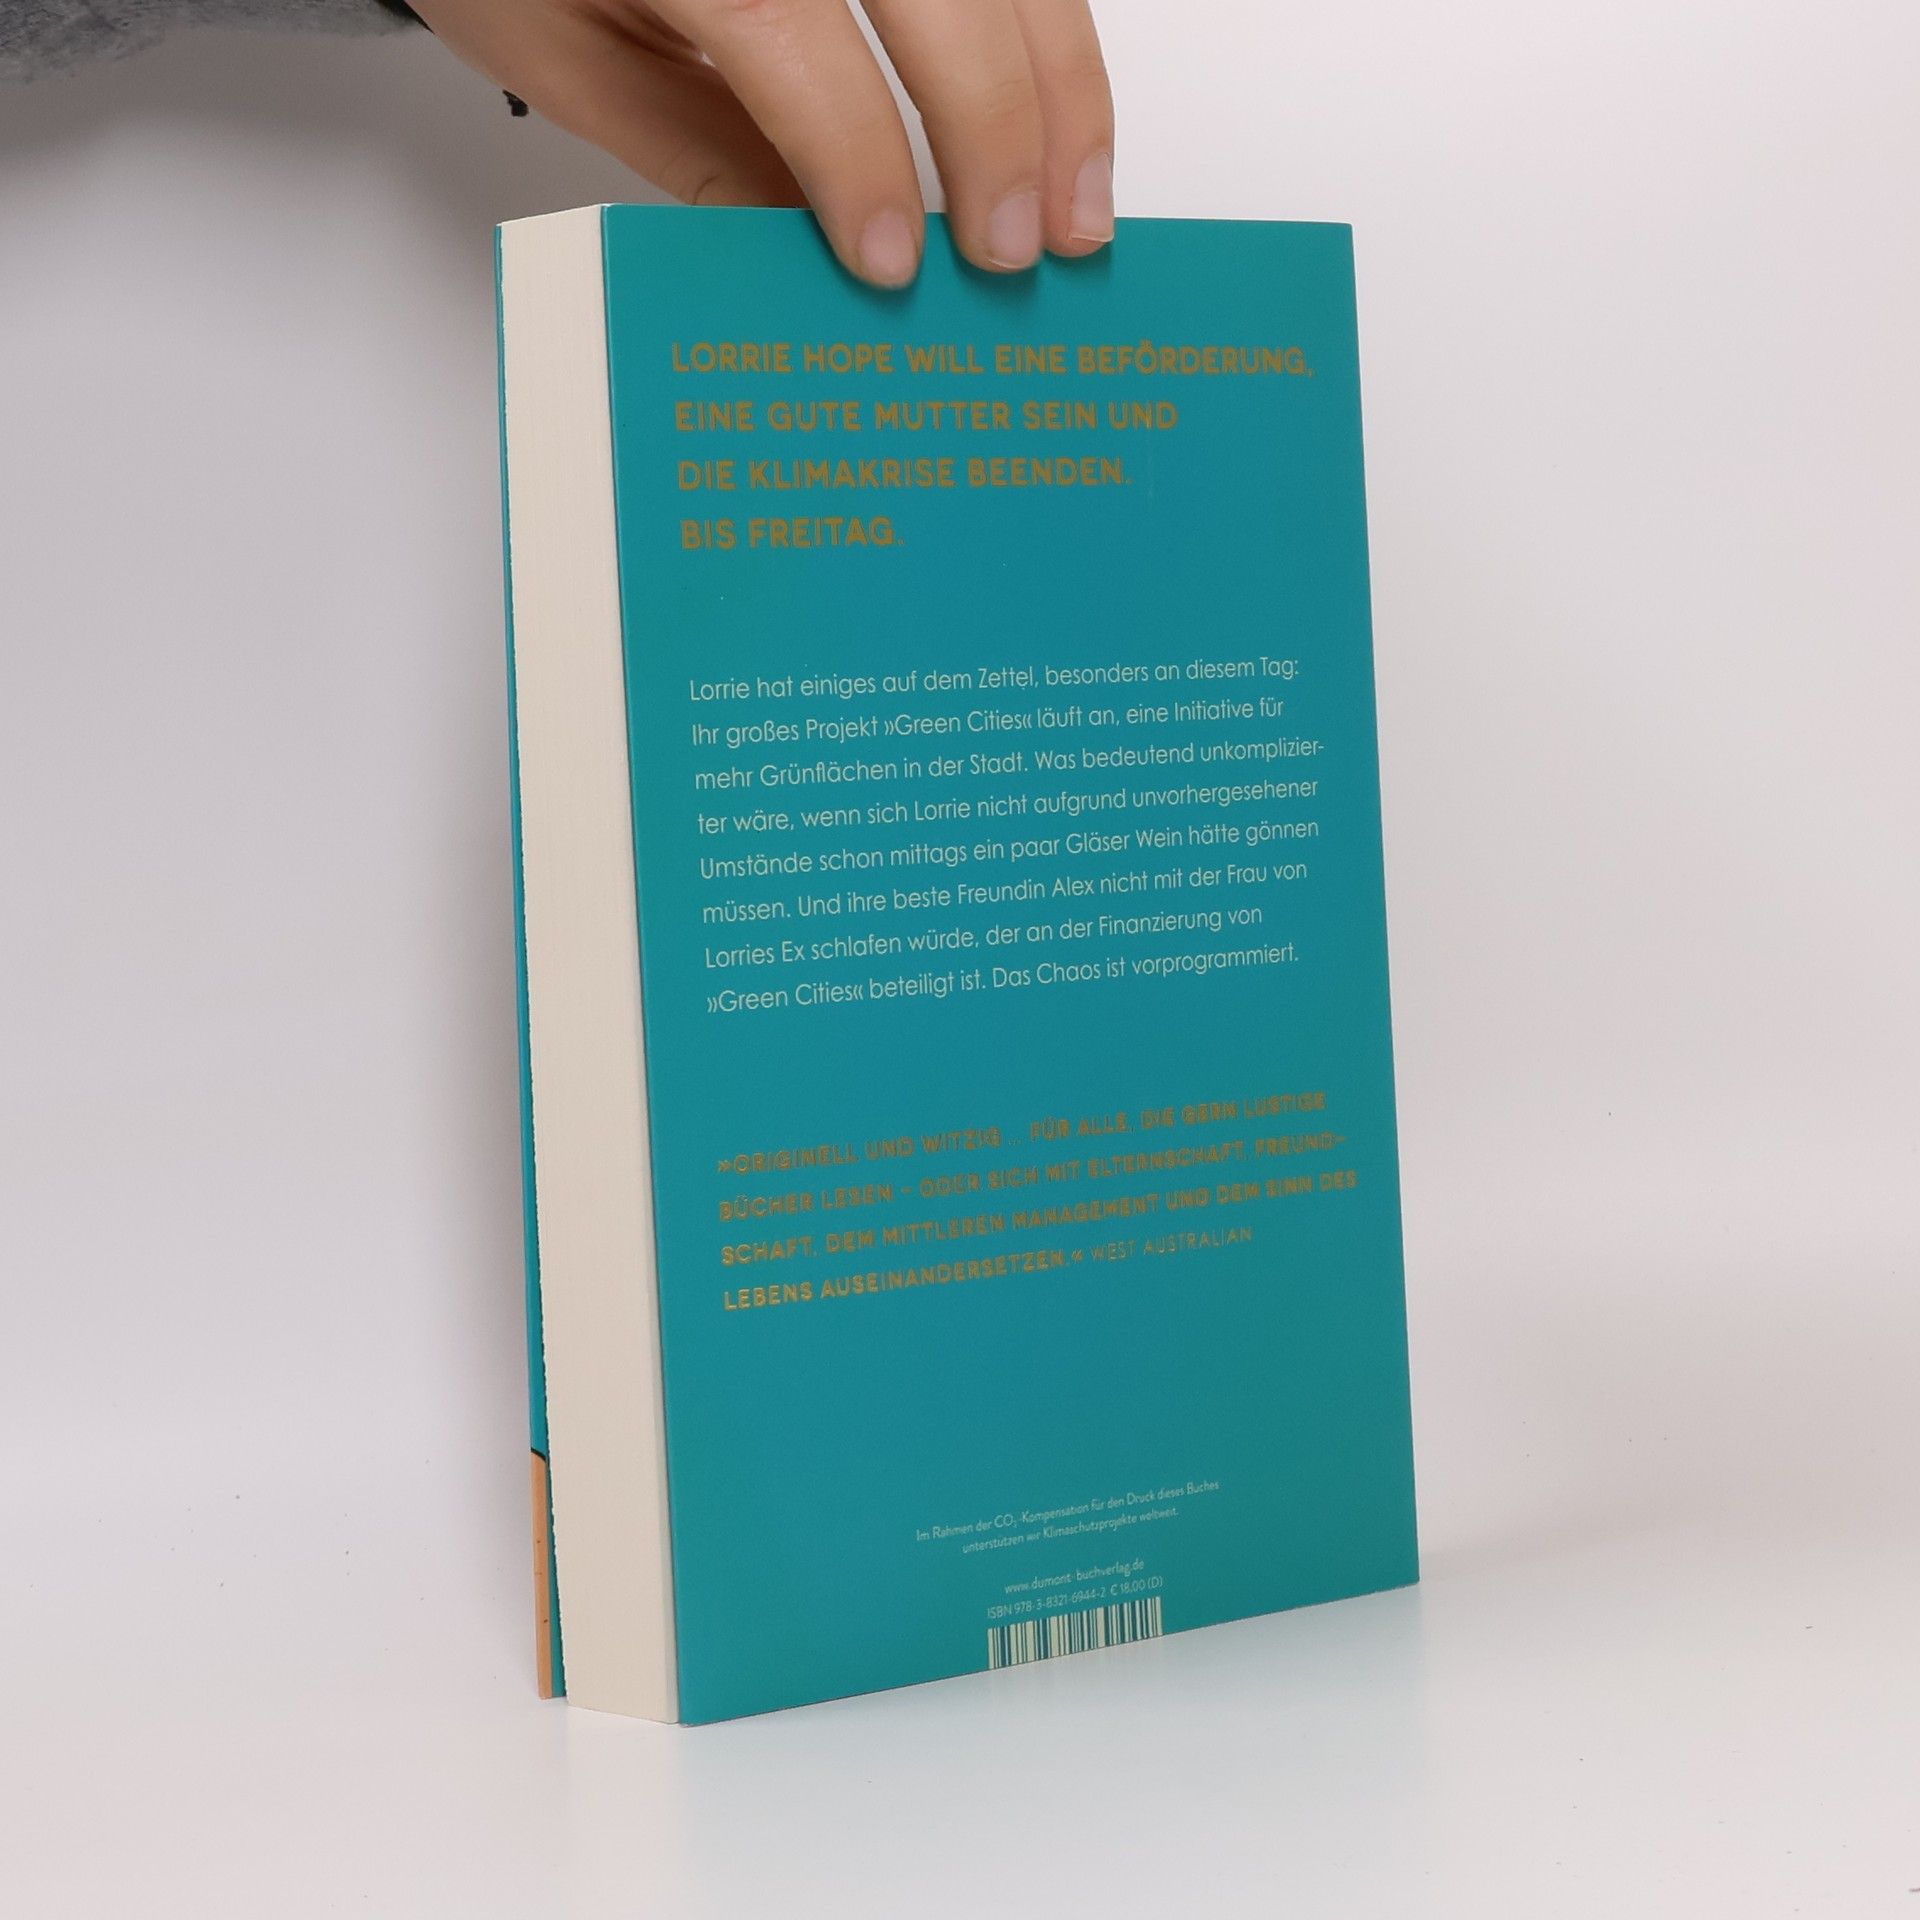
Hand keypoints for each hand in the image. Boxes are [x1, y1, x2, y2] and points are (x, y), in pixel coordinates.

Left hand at [409, 0, 1113, 286]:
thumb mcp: (569, 52)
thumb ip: (695, 147)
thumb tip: (815, 254)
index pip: (791, 30)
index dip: (859, 155)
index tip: (892, 264)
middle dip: (994, 126)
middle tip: (1013, 254)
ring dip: (1060, 85)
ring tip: (1078, 207)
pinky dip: (1050, 34)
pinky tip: (1065, 120)